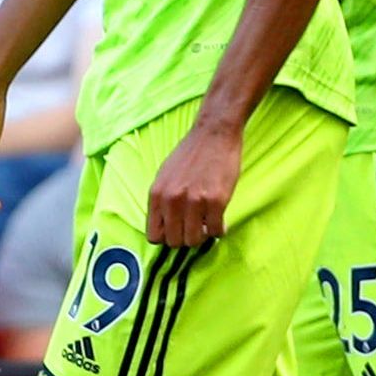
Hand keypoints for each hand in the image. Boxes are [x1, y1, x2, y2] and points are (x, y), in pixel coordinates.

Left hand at [143, 117, 242, 245]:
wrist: (213, 134)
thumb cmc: (191, 154)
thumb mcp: (165, 177)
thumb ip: (163, 201)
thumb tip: (166, 226)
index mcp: (157, 195)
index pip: (154, 236)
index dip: (167, 237)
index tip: (178, 231)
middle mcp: (172, 200)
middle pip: (174, 241)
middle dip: (186, 238)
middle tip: (196, 228)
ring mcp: (194, 201)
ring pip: (194, 240)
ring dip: (203, 236)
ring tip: (208, 224)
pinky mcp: (216, 200)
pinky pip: (216, 230)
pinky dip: (219, 230)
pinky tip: (221, 220)